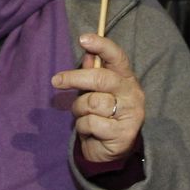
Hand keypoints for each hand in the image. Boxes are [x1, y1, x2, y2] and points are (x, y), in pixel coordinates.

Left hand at [52, 33, 145, 163]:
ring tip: (82, 115)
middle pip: (100, 78)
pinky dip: (83, 127)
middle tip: (56, 81)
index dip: (101, 45)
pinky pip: (91, 123)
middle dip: (74, 78)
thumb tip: (88, 54)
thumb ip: (93, 73)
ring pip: (92, 102)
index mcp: (126, 78)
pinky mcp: (123, 134)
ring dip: (79, 109)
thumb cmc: (102, 114)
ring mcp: (130, 114)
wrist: (113, 150)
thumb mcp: (97, 92)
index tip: (83, 39)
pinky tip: (90, 131)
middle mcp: (133, 93)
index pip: (117, 57)